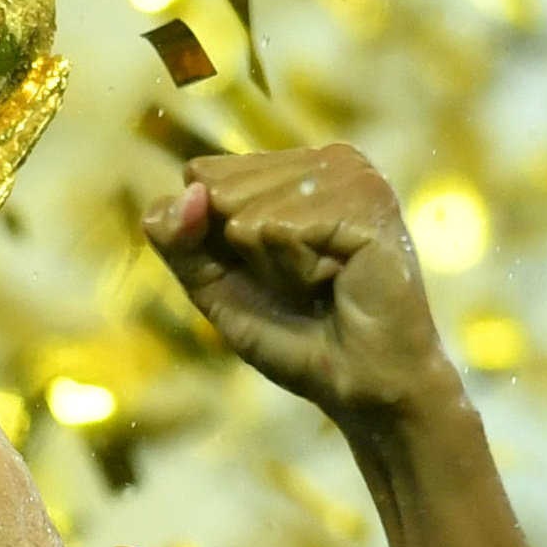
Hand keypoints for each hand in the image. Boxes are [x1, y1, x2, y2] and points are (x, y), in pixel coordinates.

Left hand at [143, 144, 450, 422]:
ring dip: (275, 266)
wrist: (360, 387)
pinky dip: (298, 270)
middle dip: (245, 254)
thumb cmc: (293, 334)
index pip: (202, 176)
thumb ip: (178, 237)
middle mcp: (326, 159)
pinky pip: (283, 228)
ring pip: (249, 212)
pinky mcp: (368, 202)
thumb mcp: (213, 283)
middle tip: (301, 284)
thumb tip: (189, 190)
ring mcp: (352, 175)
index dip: (217, 240)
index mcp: (294, 166)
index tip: (268, 271)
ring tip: (323, 282)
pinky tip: (338, 279)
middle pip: (219, 191)